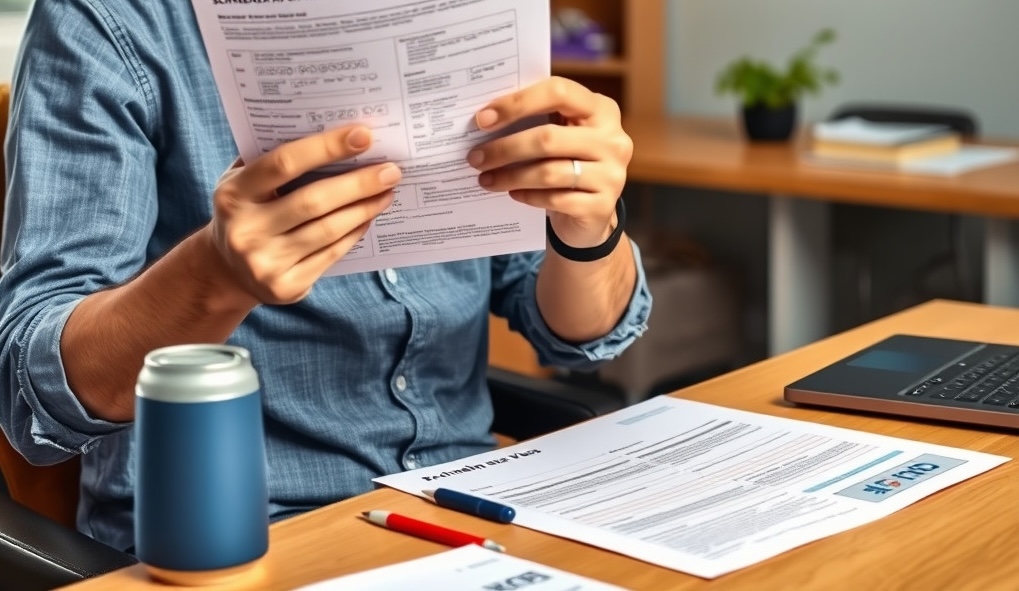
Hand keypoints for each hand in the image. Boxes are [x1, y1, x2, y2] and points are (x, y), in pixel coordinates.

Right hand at [206, 125, 400, 304]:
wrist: (227, 271)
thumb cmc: (246, 211)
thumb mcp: (245, 182)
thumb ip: (275, 157)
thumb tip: (336, 135)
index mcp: (233, 194)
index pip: (284, 163)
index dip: (327, 147)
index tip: (364, 135)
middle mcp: (246, 230)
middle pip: (314, 201)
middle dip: (359, 184)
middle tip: (391, 171)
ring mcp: (265, 262)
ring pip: (328, 230)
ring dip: (364, 209)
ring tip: (386, 192)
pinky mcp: (287, 286)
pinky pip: (332, 254)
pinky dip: (354, 232)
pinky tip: (369, 217)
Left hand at [467, 77, 632, 247]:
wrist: (593, 214)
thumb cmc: (568, 164)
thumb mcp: (561, 136)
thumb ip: (537, 121)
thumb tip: (485, 118)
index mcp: (601, 109)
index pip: (558, 92)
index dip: (517, 103)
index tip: (483, 119)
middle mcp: (613, 139)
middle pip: (548, 138)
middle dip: (505, 148)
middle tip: (475, 157)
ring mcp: (612, 174)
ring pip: (549, 172)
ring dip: (510, 176)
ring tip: (485, 179)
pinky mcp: (602, 206)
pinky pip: (555, 199)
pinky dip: (528, 196)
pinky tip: (512, 194)